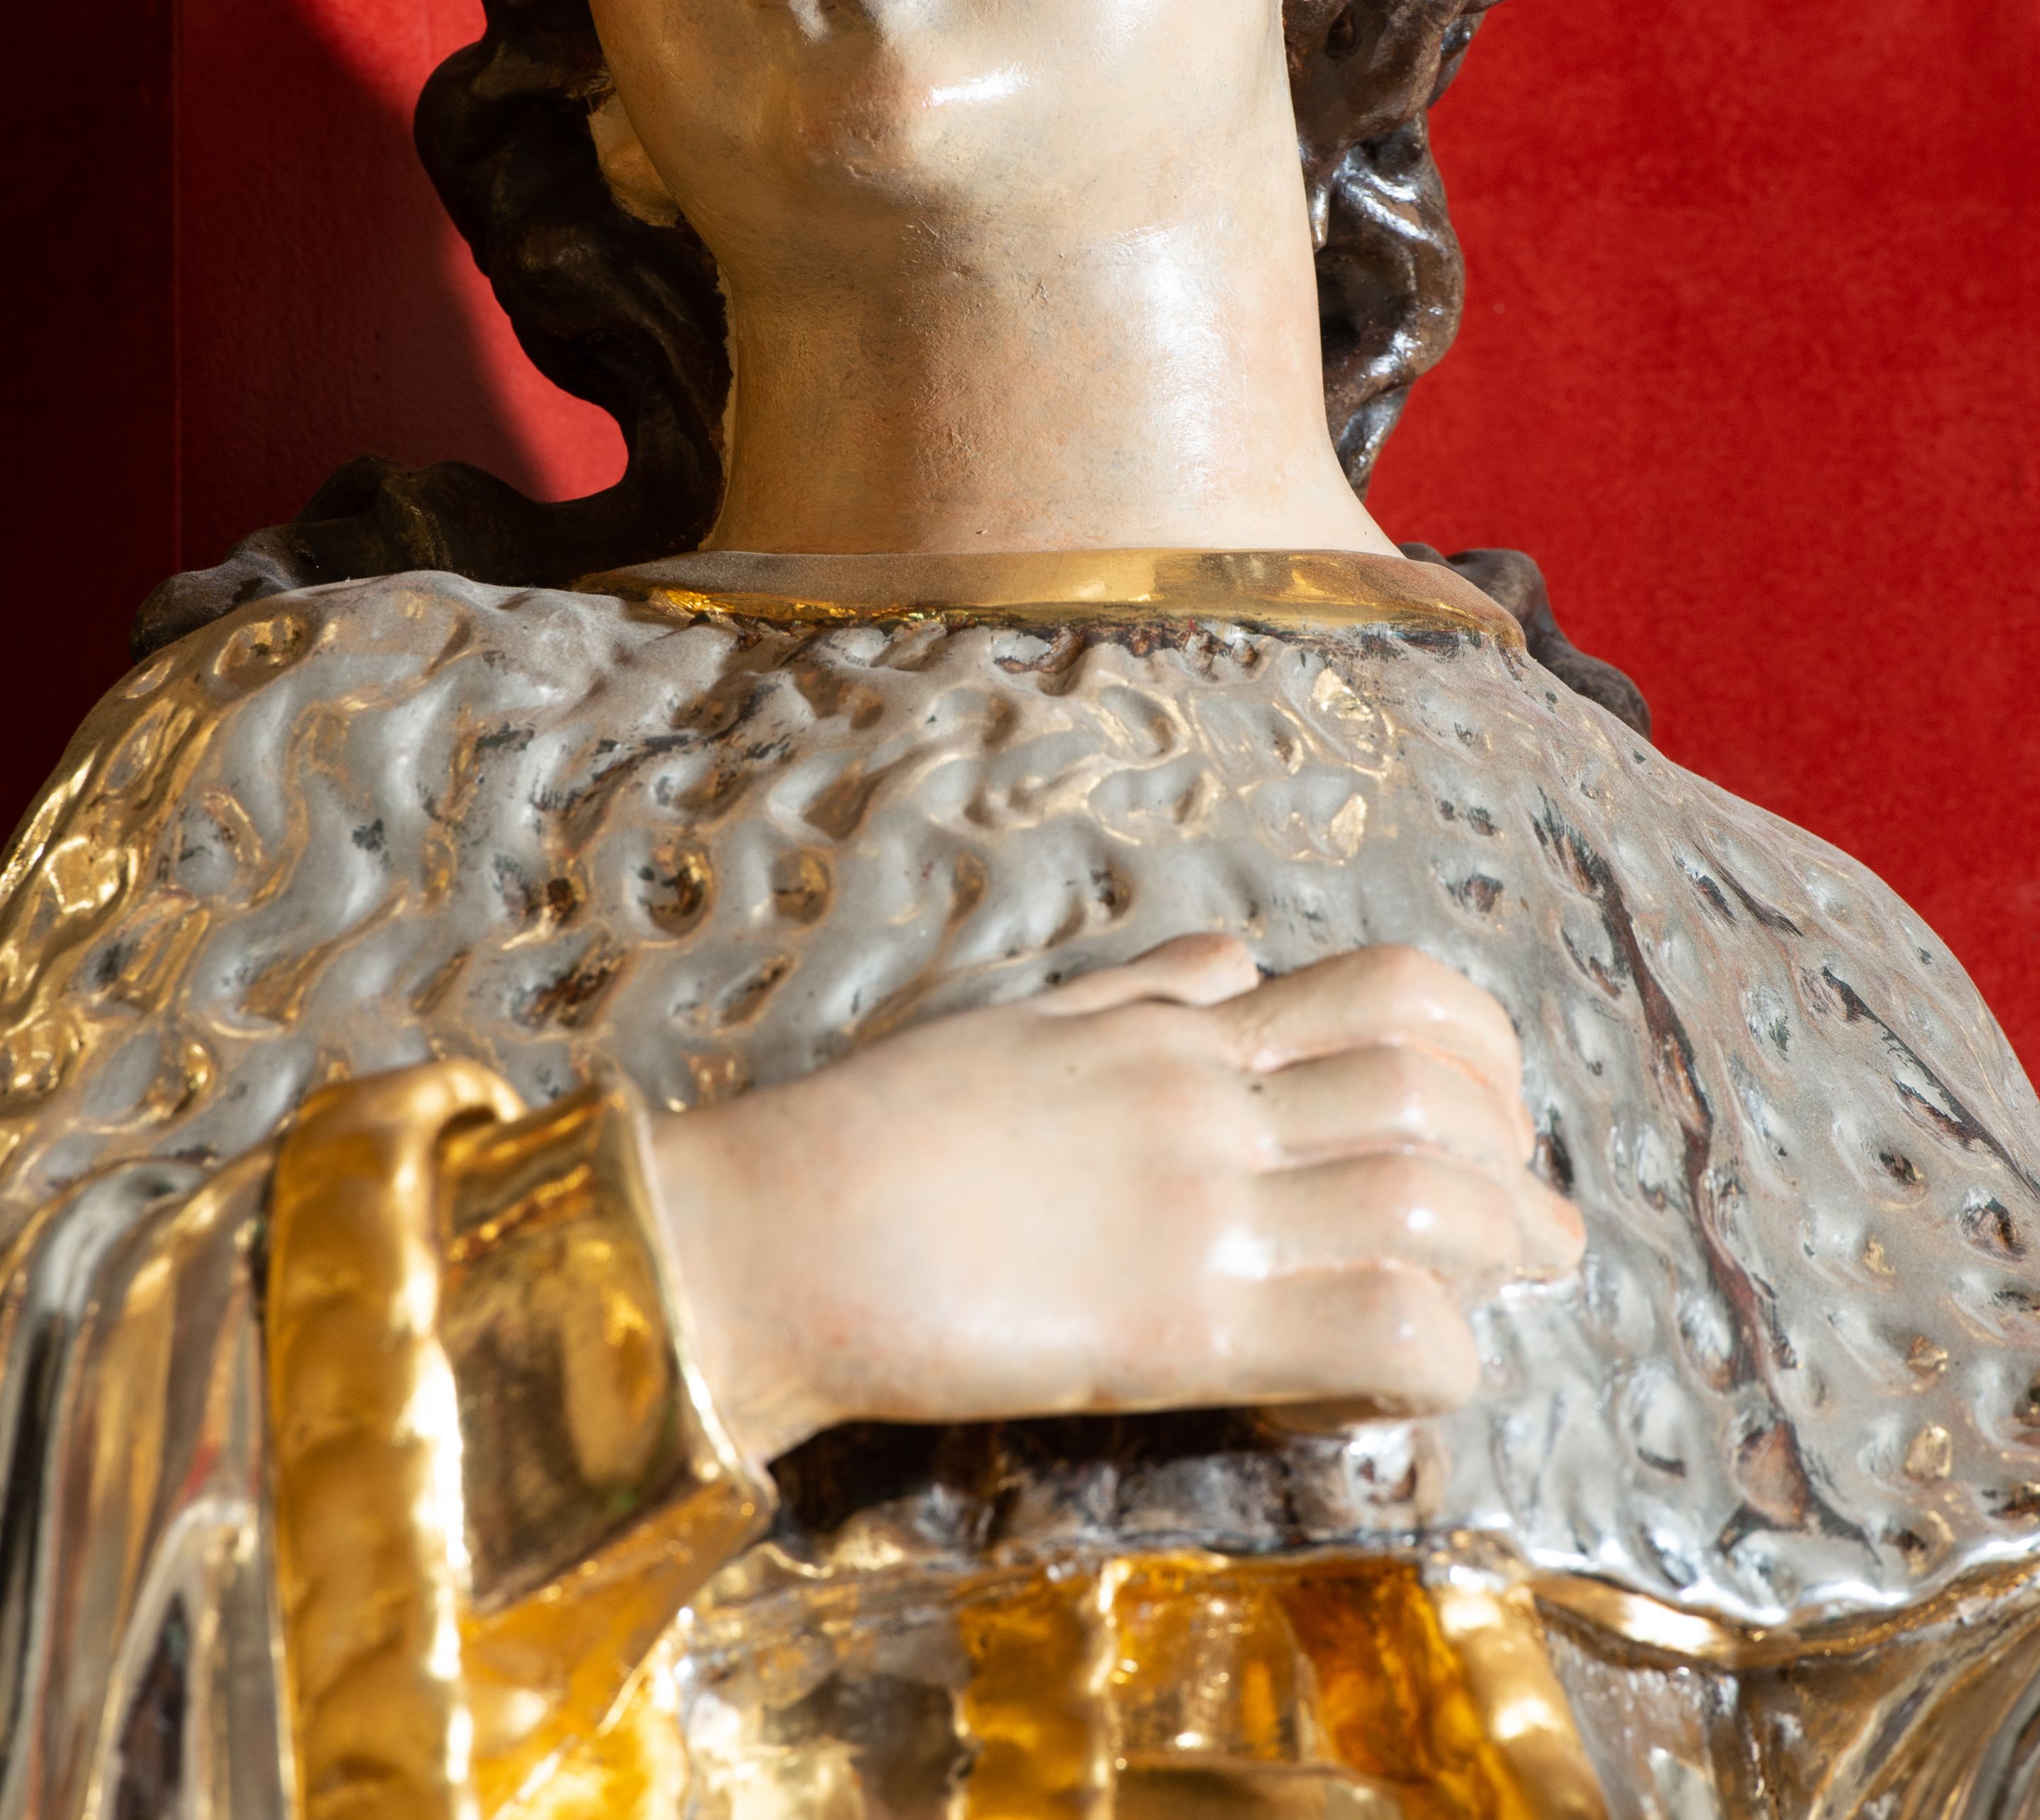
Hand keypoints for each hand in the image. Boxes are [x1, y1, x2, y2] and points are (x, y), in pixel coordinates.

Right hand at [646, 935, 1581, 1461]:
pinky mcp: (1180, 1322)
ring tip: (1523, 1289)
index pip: (1390, 997)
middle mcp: (1213, 1101)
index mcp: (1180, 1029)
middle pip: (1437, 1092)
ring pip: (1430, 1195)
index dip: (1480, 1048)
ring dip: (1506, 1244)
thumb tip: (1235, 963)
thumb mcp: (1026, 1020)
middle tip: (1543, 1220)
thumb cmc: (884, 1124)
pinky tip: (1434, 1372)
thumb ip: (1141, 992)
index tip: (1495, 1107)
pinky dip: (1435, 1349)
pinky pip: (1368, 1321)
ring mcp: (1203, 1208)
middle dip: (1521, 1157)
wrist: (792, 1220)